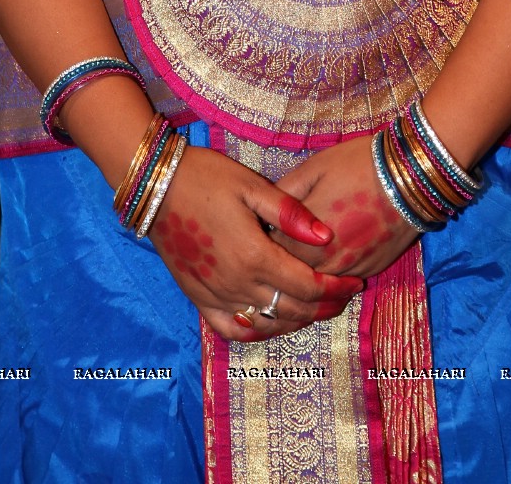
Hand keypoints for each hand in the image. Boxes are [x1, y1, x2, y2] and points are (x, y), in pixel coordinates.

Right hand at [147, 145, 362, 342]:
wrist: (156, 186)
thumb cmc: (207, 178)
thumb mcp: (252, 186)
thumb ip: (290, 214)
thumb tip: (327, 236)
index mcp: (255, 256)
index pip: (308, 287)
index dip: (336, 288)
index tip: (355, 282)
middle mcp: (237, 284)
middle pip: (292, 310)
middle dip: (325, 307)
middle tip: (344, 295)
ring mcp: (215, 296)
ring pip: (266, 325)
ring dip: (296, 321)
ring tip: (317, 308)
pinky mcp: (198, 298)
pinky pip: (232, 329)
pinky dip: (256, 332)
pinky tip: (269, 322)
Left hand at [271, 135, 419, 279]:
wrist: (410, 174)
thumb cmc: (358, 164)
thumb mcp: (314, 168)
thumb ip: (284, 193)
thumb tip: (266, 210)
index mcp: (305, 237)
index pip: (272, 252)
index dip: (268, 240)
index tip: (268, 229)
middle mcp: (325, 261)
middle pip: (293, 274)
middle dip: (286, 260)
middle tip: (285, 242)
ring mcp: (349, 271)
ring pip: (318, 286)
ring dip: (309, 272)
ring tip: (307, 251)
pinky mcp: (370, 272)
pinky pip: (342, 284)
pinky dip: (334, 276)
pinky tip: (332, 257)